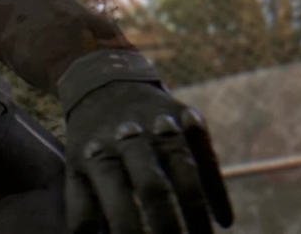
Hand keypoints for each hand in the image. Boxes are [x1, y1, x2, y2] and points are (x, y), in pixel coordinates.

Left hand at [64, 81, 233, 233]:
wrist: (104, 80)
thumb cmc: (90, 142)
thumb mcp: (76, 170)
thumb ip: (83, 210)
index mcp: (97, 156)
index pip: (116, 204)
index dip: (130, 232)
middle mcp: (128, 137)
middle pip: (153, 188)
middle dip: (168, 226)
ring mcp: (159, 124)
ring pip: (185, 171)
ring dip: (197, 213)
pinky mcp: (186, 115)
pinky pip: (207, 155)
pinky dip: (217, 189)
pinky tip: (224, 221)